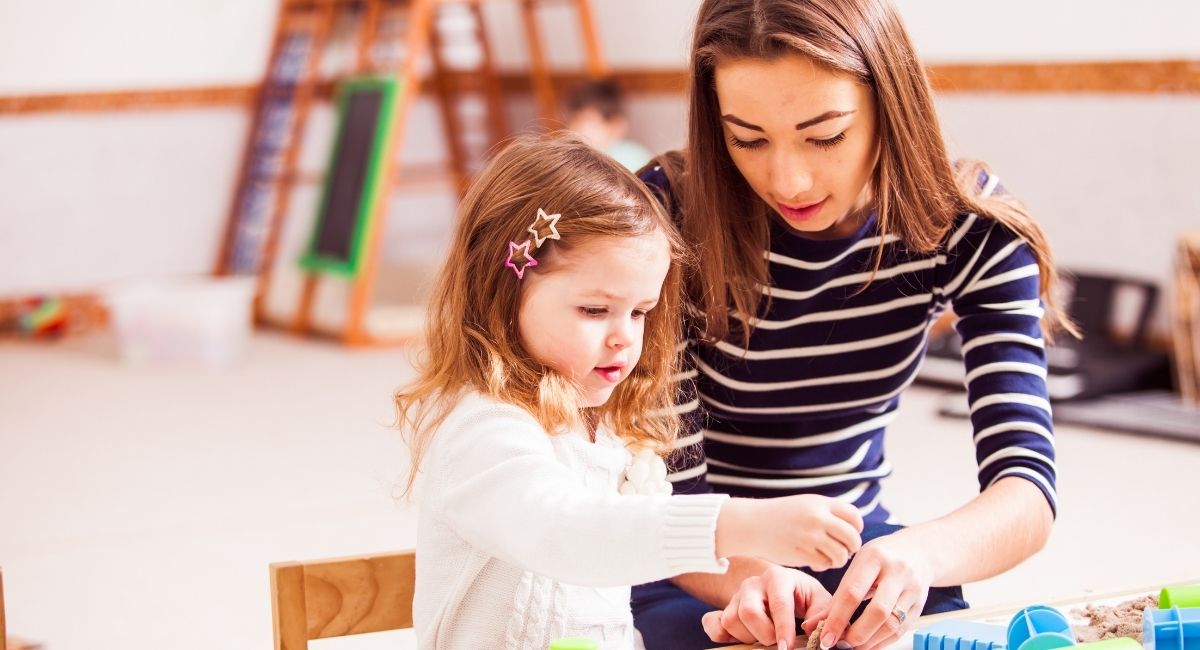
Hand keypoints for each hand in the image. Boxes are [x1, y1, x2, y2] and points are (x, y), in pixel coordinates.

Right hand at [702, 567, 831, 648]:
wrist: (786, 590)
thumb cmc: (804, 597)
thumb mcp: (820, 601)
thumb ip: (822, 614)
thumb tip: (809, 628)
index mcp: (777, 577)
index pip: (778, 604)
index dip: (783, 629)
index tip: (787, 647)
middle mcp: (752, 583)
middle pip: (748, 612)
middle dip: (764, 634)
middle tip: (778, 641)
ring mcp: (735, 595)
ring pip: (730, 620)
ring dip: (747, 637)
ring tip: (763, 636)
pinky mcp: (724, 608)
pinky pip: (711, 622)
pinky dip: (720, 634)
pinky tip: (739, 638)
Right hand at [717, 495, 863, 570]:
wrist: (752, 524)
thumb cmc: (781, 516)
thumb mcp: (805, 504)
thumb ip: (828, 512)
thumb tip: (854, 530)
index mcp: (820, 503)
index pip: (855, 516)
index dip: (856, 529)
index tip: (849, 534)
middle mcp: (818, 518)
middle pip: (852, 538)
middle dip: (851, 547)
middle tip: (842, 550)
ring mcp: (810, 536)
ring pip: (841, 555)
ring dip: (838, 559)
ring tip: (828, 557)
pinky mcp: (802, 553)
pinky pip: (825, 564)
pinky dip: (824, 566)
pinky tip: (815, 563)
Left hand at [808, 530, 933, 649]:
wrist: (917, 550)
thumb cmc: (879, 558)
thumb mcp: (856, 566)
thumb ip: (837, 596)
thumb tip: (813, 624)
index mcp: (874, 557)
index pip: (853, 592)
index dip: (837, 618)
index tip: (824, 637)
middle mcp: (897, 572)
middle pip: (878, 611)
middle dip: (856, 634)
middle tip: (839, 645)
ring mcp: (912, 589)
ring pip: (892, 624)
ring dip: (869, 642)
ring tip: (851, 647)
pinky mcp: (920, 605)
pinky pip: (901, 630)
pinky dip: (882, 642)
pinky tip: (867, 645)